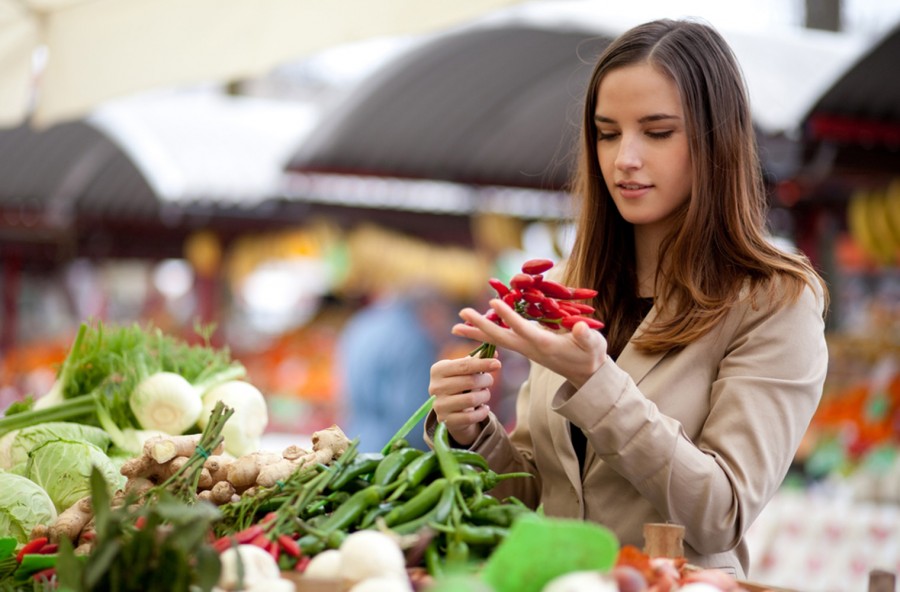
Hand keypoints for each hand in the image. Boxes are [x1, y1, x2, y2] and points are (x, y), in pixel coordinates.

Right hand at [429, 355, 499, 445]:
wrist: (449, 409)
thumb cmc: (459, 383)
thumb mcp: (465, 370)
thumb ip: (478, 360)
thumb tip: (495, 352)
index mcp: (438, 370)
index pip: (464, 365)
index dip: (483, 363)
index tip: (498, 364)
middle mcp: (435, 387)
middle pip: (469, 381)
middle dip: (485, 380)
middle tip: (489, 380)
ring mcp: (439, 405)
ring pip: (472, 399)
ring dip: (485, 396)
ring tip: (485, 394)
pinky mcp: (446, 420)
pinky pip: (471, 417)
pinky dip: (482, 412)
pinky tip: (484, 408)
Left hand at [453, 298, 607, 388]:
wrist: (587, 374)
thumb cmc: (591, 355)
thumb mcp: (594, 345)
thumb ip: (586, 337)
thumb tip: (580, 328)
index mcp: (545, 345)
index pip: (523, 329)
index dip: (508, 316)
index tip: (493, 302)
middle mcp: (530, 348)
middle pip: (501, 337)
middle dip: (481, 325)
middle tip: (461, 313)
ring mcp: (526, 349)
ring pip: (498, 339)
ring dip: (477, 331)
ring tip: (457, 324)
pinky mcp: (526, 347)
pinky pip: (503, 339)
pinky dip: (488, 333)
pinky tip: (475, 328)